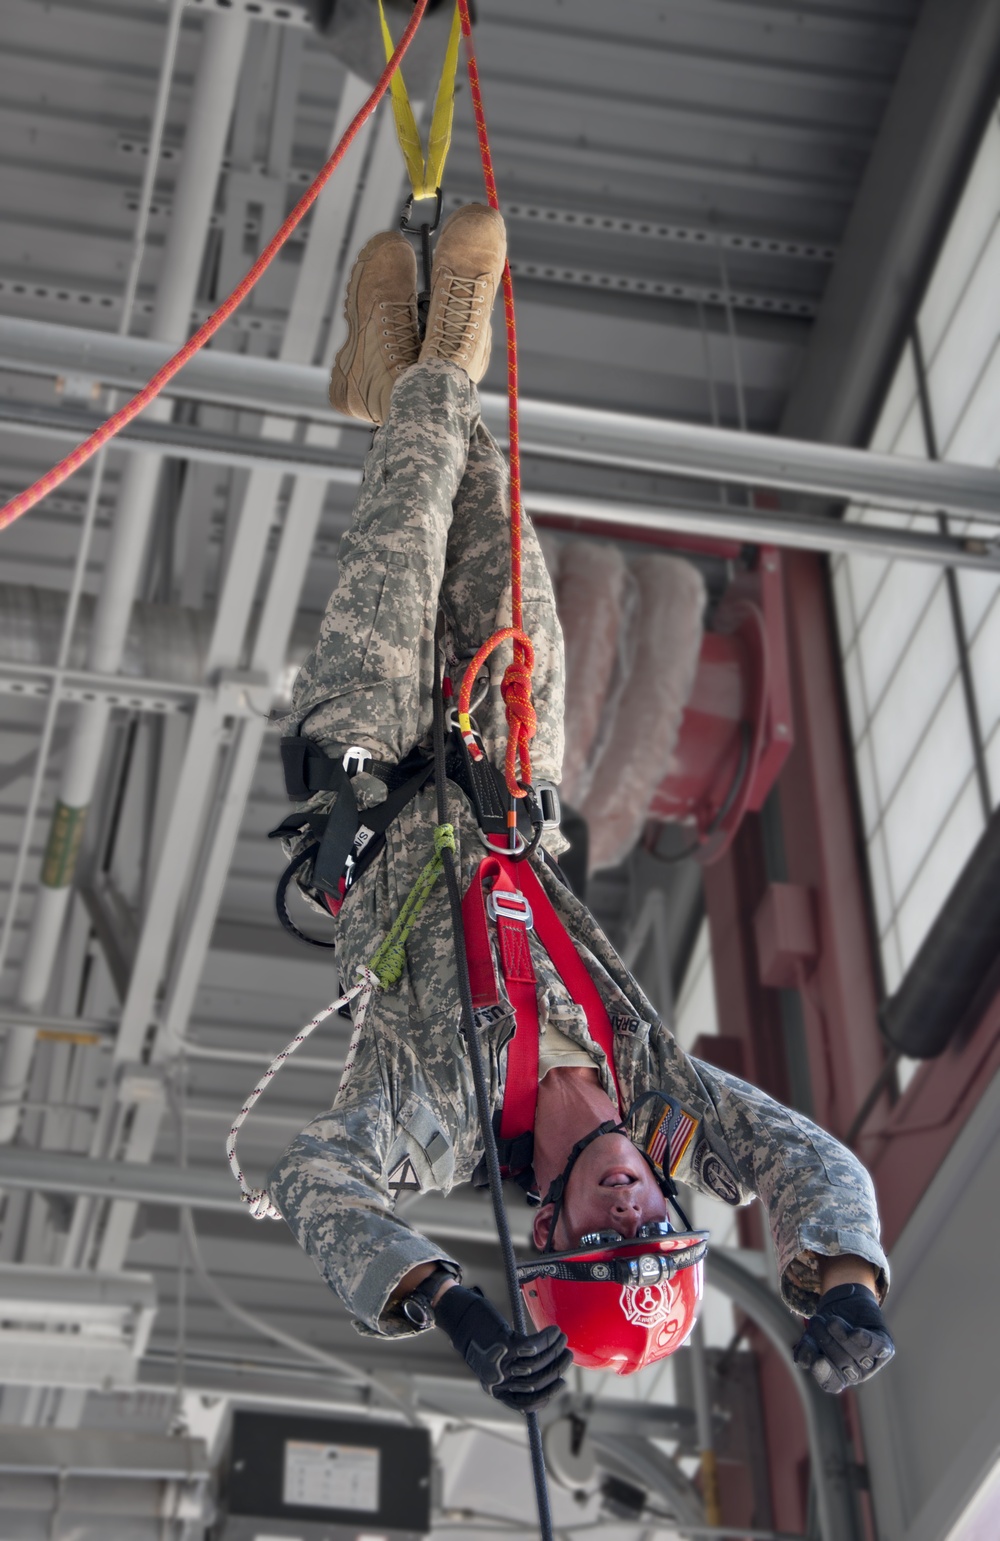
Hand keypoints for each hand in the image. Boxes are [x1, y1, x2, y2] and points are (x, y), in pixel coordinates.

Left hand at [433, 1284, 571, 1411]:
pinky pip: (534, 1346)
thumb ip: (513, 1371)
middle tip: (567, 1355)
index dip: (547, 1396)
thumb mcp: (495, 1361)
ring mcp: (501, 1364)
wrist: (460, 1317)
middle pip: (536, 1382)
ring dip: (555, 1351)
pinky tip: (554, 1331)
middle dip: (557, 1369)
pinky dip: (548, 1339)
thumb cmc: (481, 1337)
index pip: (526, 1405)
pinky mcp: (504, 1345)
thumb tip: (546, 1374)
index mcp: (496, 1389)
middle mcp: (498, 1381)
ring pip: (538, 1363)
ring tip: (563, 1339)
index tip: (561, 1382)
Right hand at [793, 1283, 894, 1393]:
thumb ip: (806, 1349)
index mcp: (839, 1376)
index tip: (818, 1359)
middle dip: (827, 1341)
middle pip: (843, 1364)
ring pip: (859, 1355)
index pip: (832, 1383)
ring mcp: (873, 1361)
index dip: (825, 1374)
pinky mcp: (885, 1346)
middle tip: (816, 1321)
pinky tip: (855, 1332)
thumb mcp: (812, 1336)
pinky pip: (878, 1347)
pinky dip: (866, 1341)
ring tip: (830, 1319)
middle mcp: (858, 1373)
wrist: (847, 1302)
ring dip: (841, 1335)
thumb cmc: (827, 1324)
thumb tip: (801, 1361)